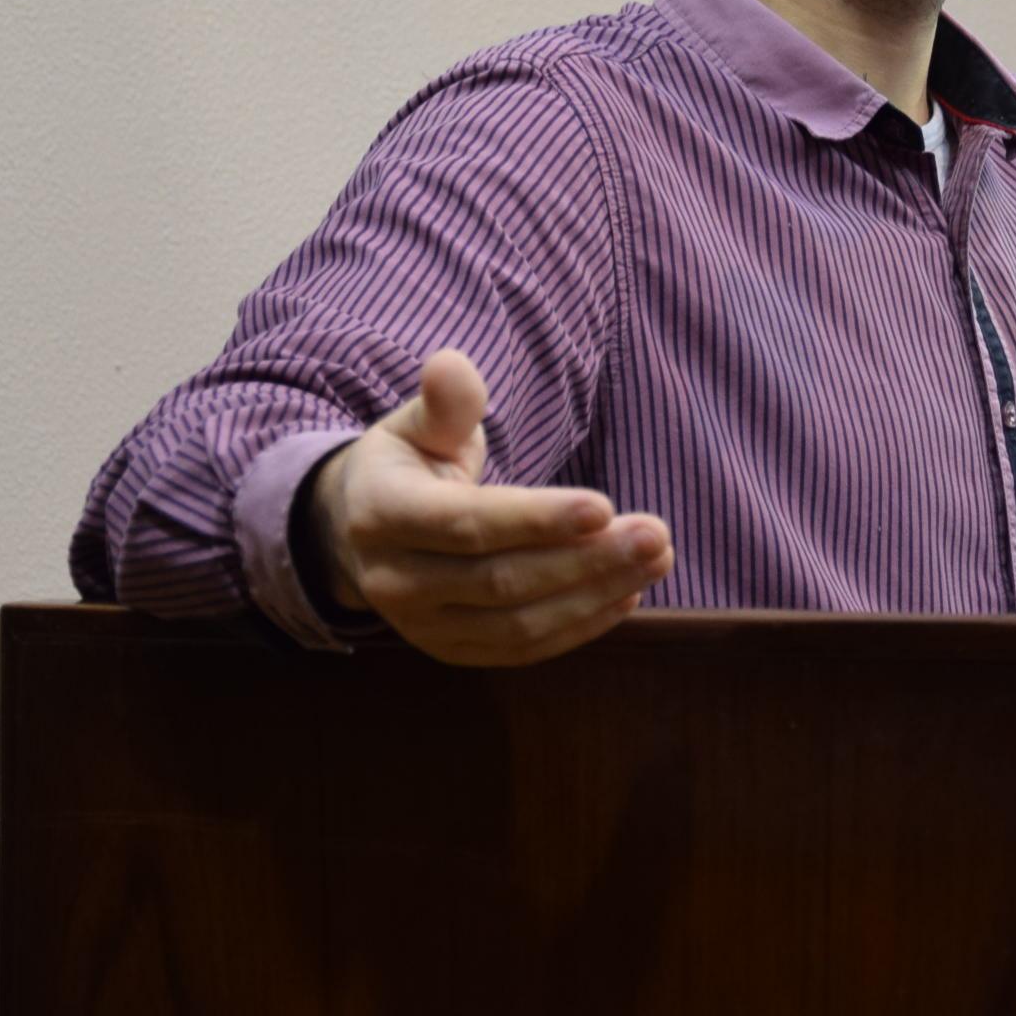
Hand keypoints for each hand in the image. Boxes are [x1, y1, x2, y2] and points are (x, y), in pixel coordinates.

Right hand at [306, 348, 672, 665]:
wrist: (359, 533)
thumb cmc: (409, 464)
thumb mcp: (417, 424)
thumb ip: (446, 402)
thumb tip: (451, 365)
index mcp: (383, 514)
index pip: (467, 523)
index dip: (537, 519)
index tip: (605, 505)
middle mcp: (394, 580)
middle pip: (502, 581)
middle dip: (586, 559)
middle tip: (656, 533)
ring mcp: (421, 626)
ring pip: (518, 624)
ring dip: (595, 594)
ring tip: (656, 559)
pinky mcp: (451, 651)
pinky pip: (522, 649)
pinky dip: (579, 626)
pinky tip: (626, 593)